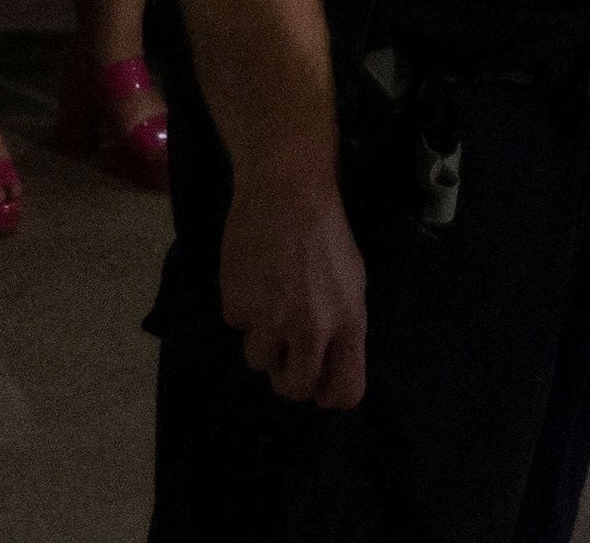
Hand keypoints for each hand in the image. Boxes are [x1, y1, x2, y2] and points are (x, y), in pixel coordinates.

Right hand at [224, 172, 369, 407]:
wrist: (286, 193)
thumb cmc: (326, 234)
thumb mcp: (352, 282)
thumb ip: (343, 327)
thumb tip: (329, 365)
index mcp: (348, 322)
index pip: (345, 391)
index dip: (330, 395)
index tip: (321, 387)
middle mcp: (310, 328)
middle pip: (295, 389)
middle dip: (290, 378)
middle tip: (287, 355)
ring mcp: (270, 319)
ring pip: (260, 362)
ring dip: (263, 340)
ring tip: (270, 302)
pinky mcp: (237, 306)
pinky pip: (238, 327)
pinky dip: (243, 310)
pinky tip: (254, 280)